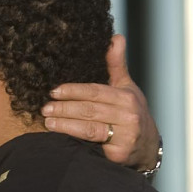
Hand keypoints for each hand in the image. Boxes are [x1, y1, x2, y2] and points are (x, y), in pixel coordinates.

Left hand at [42, 35, 160, 170]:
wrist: (147, 147)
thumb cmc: (132, 114)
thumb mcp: (127, 88)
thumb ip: (116, 65)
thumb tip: (115, 37)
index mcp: (126, 97)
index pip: (95, 91)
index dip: (73, 91)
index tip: (54, 91)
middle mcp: (127, 116)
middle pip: (90, 110)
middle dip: (64, 108)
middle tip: (45, 108)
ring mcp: (124, 137)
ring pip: (89, 129)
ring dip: (65, 125)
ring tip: (48, 122)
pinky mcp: (118, 154)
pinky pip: (92, 146)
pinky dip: (75, 142)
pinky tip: (60, 140)